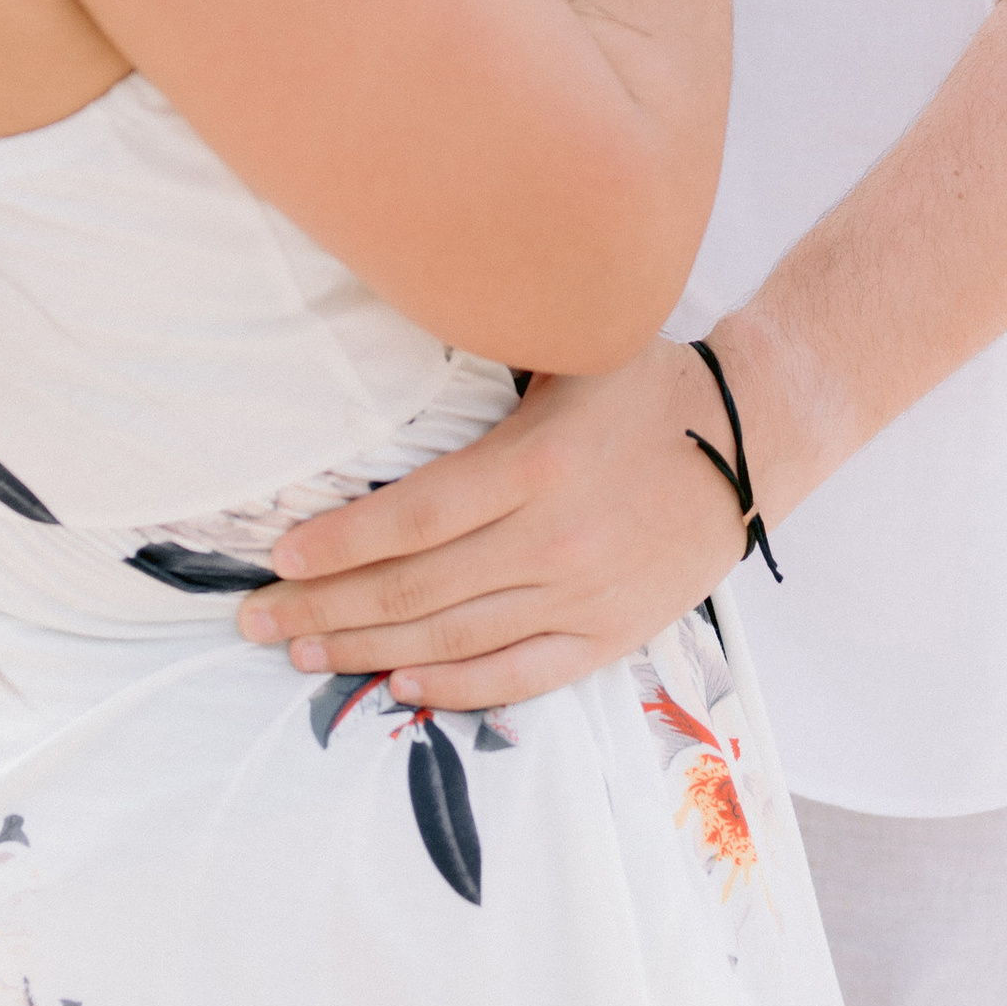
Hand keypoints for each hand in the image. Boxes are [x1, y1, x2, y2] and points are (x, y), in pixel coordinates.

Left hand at [236, 347, 751, 706]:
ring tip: (301, 651)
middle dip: (325, 606)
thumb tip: (393, 319)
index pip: (415, 517)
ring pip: (455, 636)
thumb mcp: (571, 344)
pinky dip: (456, 686)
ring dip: (368, 649)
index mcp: (537, 462)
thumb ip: (487, 347)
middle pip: (418, 588)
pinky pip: (520, 675)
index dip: (341, 542)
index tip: (279, 555)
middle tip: (254, 619)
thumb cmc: (644, 380)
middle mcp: (555, 536)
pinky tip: (399, 683)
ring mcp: (583, 593)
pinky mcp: (610, 633)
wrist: (752, 439)